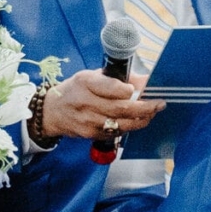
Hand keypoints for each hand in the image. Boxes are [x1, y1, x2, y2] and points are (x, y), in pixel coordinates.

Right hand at [37, 68, 161, 139]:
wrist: (51, 112)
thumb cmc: (75, 90)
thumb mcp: (92, 76)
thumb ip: (118, 78)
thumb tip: (146, 81)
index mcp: (85, 82)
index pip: (113, 88)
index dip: (130, 90)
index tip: (140, 87)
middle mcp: (85, 102)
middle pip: (122, 108)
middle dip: (145, 107)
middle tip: (160, 104)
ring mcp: (87, 121)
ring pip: (122, 123)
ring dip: (142, 119)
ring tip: (152, 113)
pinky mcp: (90, 134)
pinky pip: (116, 132)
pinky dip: (129, 127)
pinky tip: (135, 121)